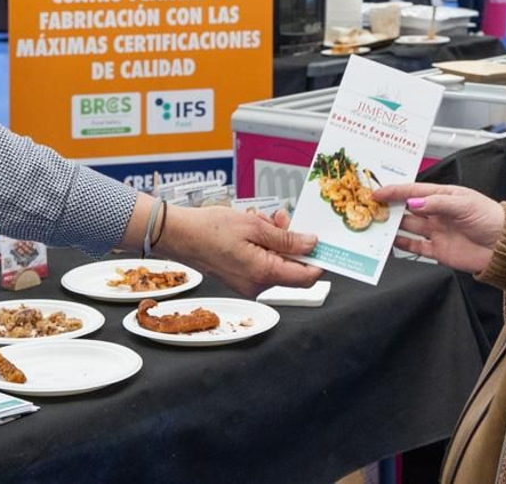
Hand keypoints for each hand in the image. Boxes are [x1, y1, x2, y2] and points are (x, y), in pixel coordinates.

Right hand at [159, 205, 322, 296]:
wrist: (179, 235)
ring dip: (275, 240)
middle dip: (291, 241)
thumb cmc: (210, 229)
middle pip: (291, 267)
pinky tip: (252, 229)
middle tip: (280, 219)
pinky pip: (263, 263)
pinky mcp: (241, 279)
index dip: (319, 261)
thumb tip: (311, 245)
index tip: (326, 245)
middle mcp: (257, 285)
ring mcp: (248, 284)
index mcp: (263, 273)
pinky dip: (263, 246)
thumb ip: (286, 239)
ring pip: (277, 262)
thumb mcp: (254, 227)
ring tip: (260, 220)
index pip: (306, 276)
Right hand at [369, 182, 505, 274]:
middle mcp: (437, 213)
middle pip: (407, 209)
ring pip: (408, 227)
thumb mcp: (464, 204)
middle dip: (389, 207)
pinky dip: (402, 245)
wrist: (505, 247)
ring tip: (375, 225)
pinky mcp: (438, 251)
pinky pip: (415, 247)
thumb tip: (412, 202)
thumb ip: (437, 203)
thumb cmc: (489, 218)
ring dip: (392, 226)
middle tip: (370, 208)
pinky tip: (390, 243)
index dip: (395, 191)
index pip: (413, 191)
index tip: (377, 192)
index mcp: (443, 196)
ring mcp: (436, 232)